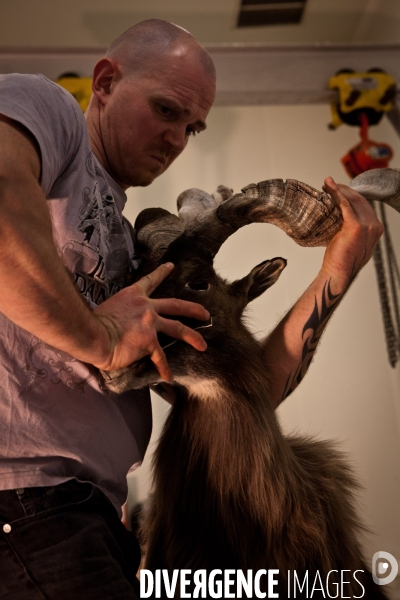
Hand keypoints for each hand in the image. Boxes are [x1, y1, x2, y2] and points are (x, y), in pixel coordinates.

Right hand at [92, 262, 208, 381]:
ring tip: (203, 345)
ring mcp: (150, 324)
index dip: (161, 273)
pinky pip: (161, 357)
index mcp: (133, 296)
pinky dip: (164, 369)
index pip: (150, 281)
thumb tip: (117, 324)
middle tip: (205, 313)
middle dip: (193, 309)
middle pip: (176, 305)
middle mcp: (146, 307)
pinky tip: (169, 377)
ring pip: (178, 328)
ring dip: (193, 337)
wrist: (93, 335)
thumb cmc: (92, 324)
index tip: (170, 266)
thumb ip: (119, 313)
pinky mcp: (149, 342)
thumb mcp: (108, 309)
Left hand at [321, 176, 382, 287]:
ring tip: (326, 184)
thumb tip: (344, 219)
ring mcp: (367, 226)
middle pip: (360, 200)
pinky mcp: (355, 226)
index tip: (338, 190)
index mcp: (376, 229)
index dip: (351, 195)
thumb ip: (355, 230)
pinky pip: (344, 204)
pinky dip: (336, 193)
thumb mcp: (354, 242)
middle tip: (329, 185)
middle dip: (344, 190)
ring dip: (338, 189)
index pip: (365, 205)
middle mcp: (374, 226)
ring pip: (352, 200)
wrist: (338, 273)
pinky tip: (328, 187)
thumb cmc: (341, 260)